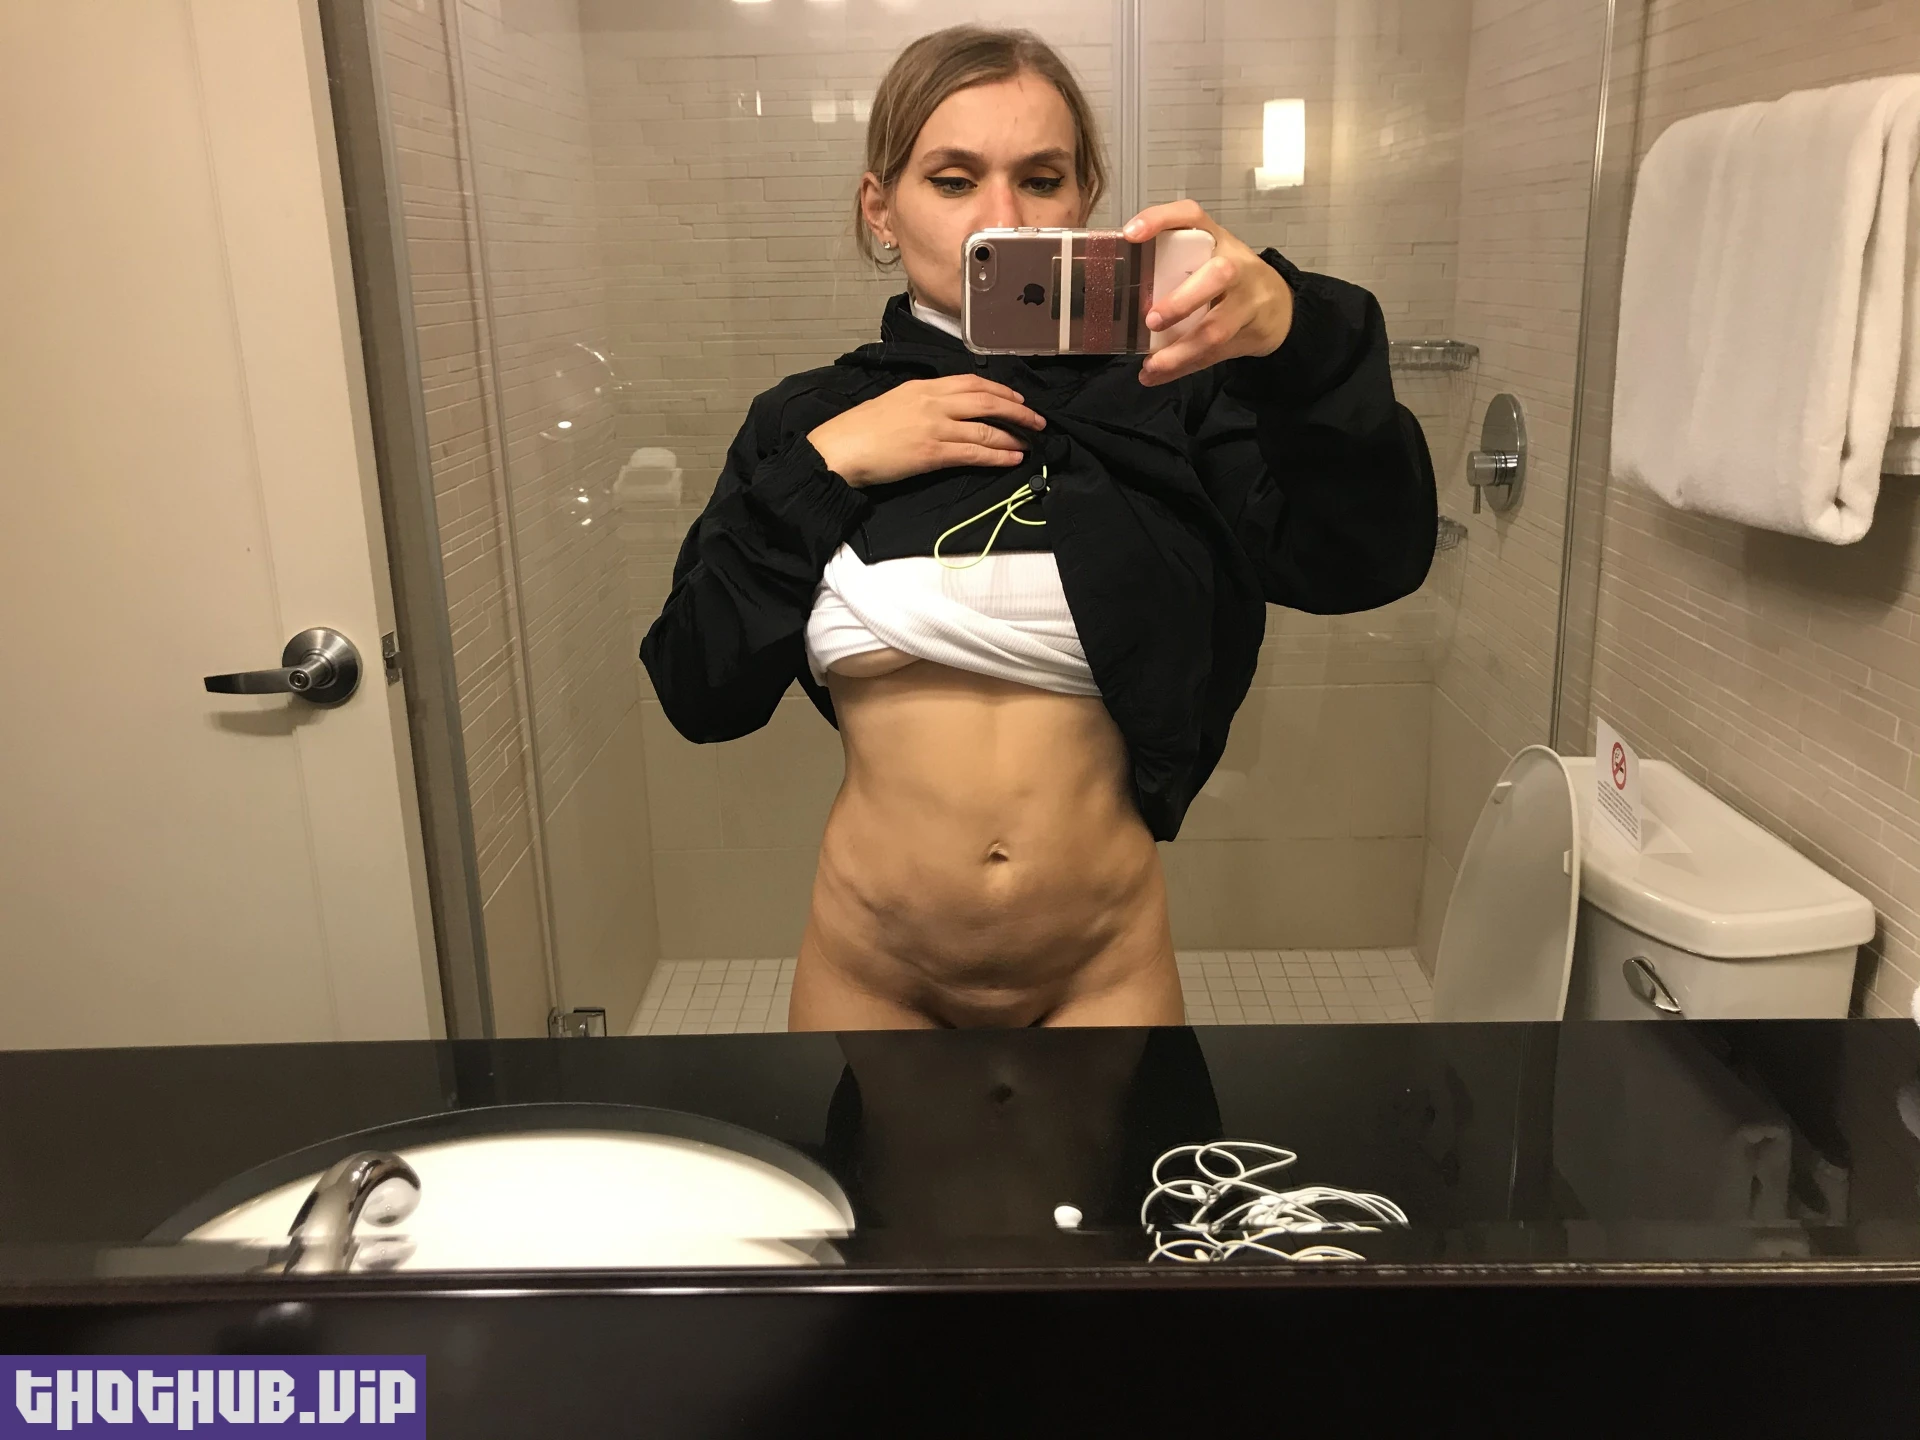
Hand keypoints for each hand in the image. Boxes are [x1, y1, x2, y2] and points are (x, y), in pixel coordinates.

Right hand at [807, 375, 1044, 486]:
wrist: (840, 448)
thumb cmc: (861, 429)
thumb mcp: (895, 402)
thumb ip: (923, 402)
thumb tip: (947, 409)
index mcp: (923, 387)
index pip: (971, 382)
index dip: (1000, 390)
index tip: (1017, 398)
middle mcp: (933, 402)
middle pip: (986, 400)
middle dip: (1017, 409)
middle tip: (1038, 420)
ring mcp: (935, 427)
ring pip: (986, 427)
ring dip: (1013, 434)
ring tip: (1031, 441)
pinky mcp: (933, 453)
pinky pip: (974, 452)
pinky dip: (998, 455)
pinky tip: (1013, 458)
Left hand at [1122, 200, 1294, 386]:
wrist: (1280, 307)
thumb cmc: (1229, 281)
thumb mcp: (1207, 261)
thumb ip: (1174, 266)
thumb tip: (1118, 287)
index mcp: (1217, 239)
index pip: (1191, 216)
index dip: (1161, 220)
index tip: (1130, 234)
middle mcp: (1236, 264)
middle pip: (1218, 276)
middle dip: (1182, 301)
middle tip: (1151, 321)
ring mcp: (1248, 300)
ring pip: (1216, 328)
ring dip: (1180, 352)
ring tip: (1151, 365)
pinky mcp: (1250, 332)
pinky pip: (1214, 354)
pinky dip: (1183, 367)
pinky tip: (1157, 374)